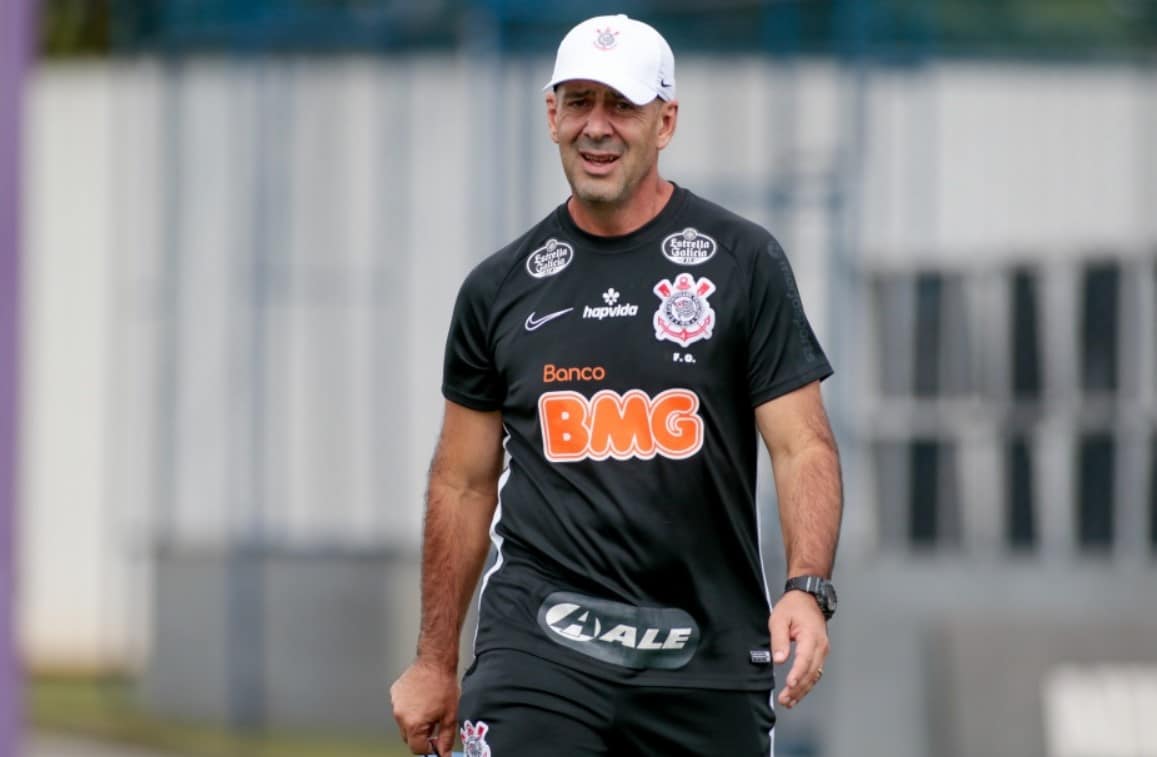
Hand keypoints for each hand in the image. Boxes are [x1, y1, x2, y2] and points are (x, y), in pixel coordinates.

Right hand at [390, 659, 458, 755]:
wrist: (435, 662)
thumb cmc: (443, 685)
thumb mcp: (450, 716)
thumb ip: (446, 739)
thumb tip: (444, 753)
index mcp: (413, 724)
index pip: (416, 748)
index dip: (429, 747)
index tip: (436, 741)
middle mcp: (400, 715)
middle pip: (408, 737)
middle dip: (421, 735)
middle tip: (434, 723)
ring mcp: (395, 704)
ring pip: (403, 722)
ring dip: (414, 721)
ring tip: (428, 707)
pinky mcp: (394, 694)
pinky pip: (400, 708)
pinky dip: (409, 708)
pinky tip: (421, 698)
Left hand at [768, 590, 829, 708]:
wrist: (807, 598)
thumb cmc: (794, 607)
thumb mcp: (779, 619)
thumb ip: (779, 640)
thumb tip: (779, 660)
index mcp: (811, 636)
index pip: (805, 659)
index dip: (797, 674)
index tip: (790, 685)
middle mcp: (820, 646)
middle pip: (811, 672)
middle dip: (798, 688)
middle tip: (784, 699)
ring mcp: (822, 651)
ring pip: (814, 675)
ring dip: (802, 690)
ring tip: (789, 701)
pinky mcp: (820, 653)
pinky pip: (815, 672)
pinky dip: (807, 684)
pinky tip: (798, 692)